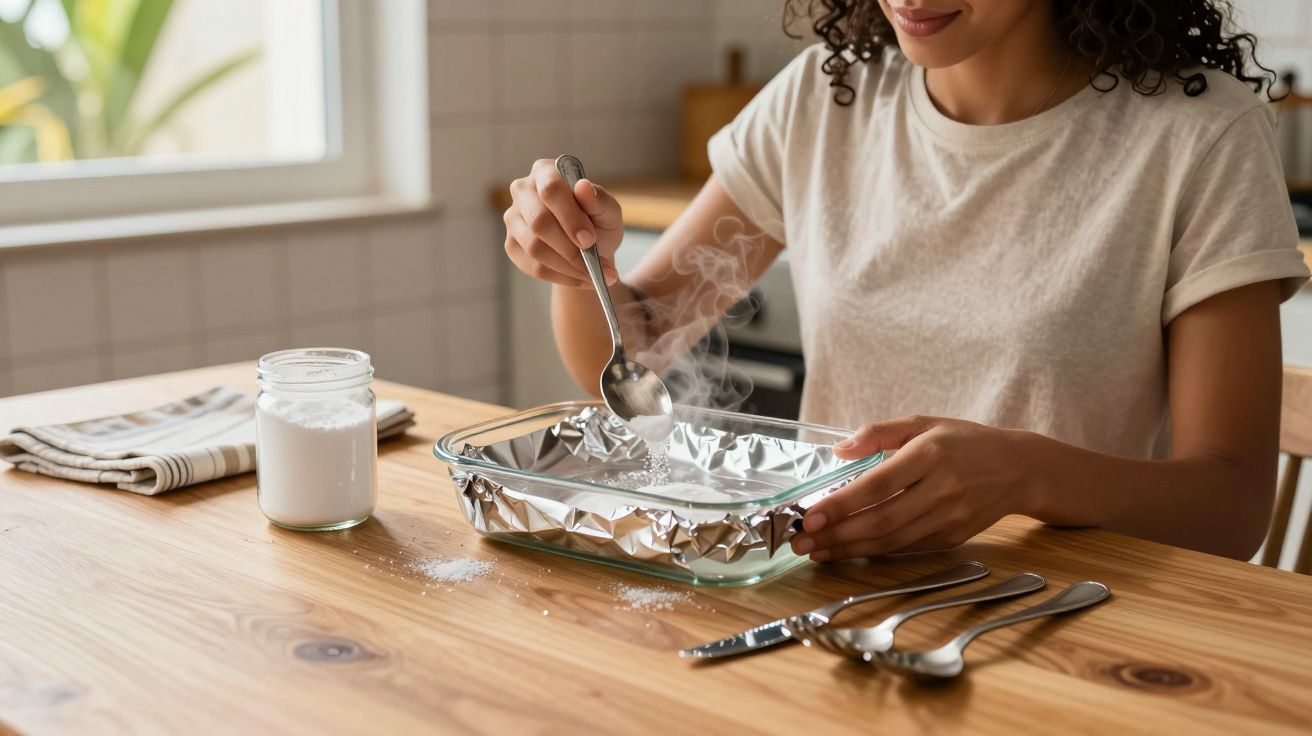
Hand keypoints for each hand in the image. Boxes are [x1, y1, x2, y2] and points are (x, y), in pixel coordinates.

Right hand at [503, 158, 624, 287]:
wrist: (589, 246)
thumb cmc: (598, 220)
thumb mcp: (608, 210)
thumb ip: (599, 200)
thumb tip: (583, 188)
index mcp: (546, 172)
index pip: (550, 189)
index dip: (570, 216)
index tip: (589, 239)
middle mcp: (523, 191)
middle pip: (538, 221)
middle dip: (569, 248)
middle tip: (594, 265)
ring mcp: (513, 219)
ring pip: (534, 248)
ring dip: (568, 267)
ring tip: (594, 276)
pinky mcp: (512, 245)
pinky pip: (533, 267)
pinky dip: (562, 277)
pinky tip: (581, 279)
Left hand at [790, 416, 1041, 560]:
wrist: (1019, 468)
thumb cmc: (964, 441)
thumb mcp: (924, 422)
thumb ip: (879, 433)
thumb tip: (839, 450)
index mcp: (930, 454)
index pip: (877, 484)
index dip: (842, 504)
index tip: (810, 516)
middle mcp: (941, 488)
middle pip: (881, 520)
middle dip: (836, 535)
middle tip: (800, 542)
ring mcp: (950, 517)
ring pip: (892, 541)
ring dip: (849, 549)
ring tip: (816, 551)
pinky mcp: (954, 537)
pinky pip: (907, 548)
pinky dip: (875, 553)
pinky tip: (848, 551)